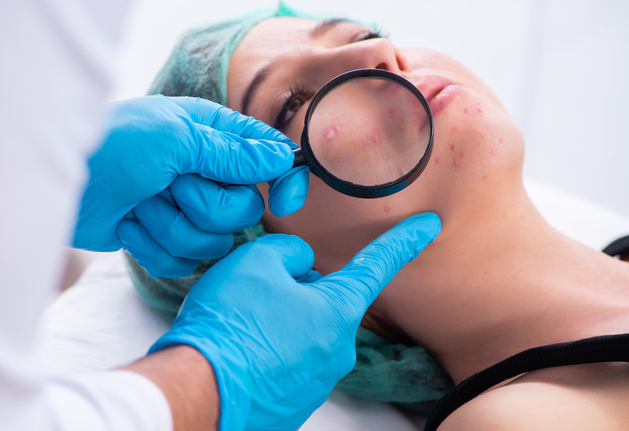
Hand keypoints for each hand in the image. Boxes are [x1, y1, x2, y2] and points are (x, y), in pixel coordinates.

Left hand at [73, 95, 308, 277]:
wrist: (59, 184)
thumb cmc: (111, 145)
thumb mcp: (175, 138)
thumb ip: (230, 152)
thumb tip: (278, 158)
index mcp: (213, 136)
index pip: (269, 160)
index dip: (284, 181)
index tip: (286, 201)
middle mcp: (204, 173)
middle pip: (243, 210)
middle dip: (204, 205)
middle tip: (170, 186)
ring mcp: (183, 209)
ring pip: (212, 241)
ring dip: (171, 226)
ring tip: (140, 204)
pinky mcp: (162, 239)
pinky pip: (181, 260)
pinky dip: (152, 246)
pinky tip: (129, 225)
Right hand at [150, 212, 440, 429]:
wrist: (201, 391)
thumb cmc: (229, 325)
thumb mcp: (256, 261)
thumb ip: (288, 252)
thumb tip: (296, 265)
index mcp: (338, 311)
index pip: (378, 264)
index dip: (403, 240)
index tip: (429, 226)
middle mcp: (336, 351)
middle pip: (323, 301)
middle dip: (293, 291)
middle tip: (251, 295)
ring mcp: (315, 382)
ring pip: (299, 332)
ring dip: (273, 323)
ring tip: (236, 328)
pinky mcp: (292, 403)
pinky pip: (282, 362)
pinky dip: (262, 352)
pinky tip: (236, 352)